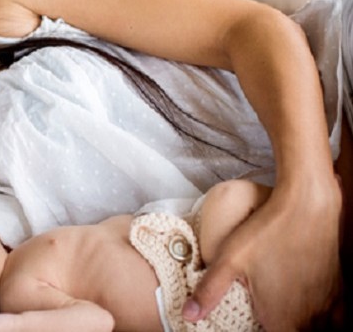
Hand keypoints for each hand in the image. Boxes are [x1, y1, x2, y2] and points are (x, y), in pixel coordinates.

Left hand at [184, 179, 340, 330]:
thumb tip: (187, 315)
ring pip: (317, 329)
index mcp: (282, 317)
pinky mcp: (338, 291)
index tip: (256, 326)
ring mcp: (327, 304)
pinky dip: (325, 320)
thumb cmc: (266, 230)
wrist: (309, 205)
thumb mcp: (229, 259)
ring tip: (283, 318)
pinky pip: (337, 318)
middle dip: (281, 330)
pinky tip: (310, 311)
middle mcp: (309, 316)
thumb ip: (208, 291)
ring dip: (300, 326)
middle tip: (265, 321)